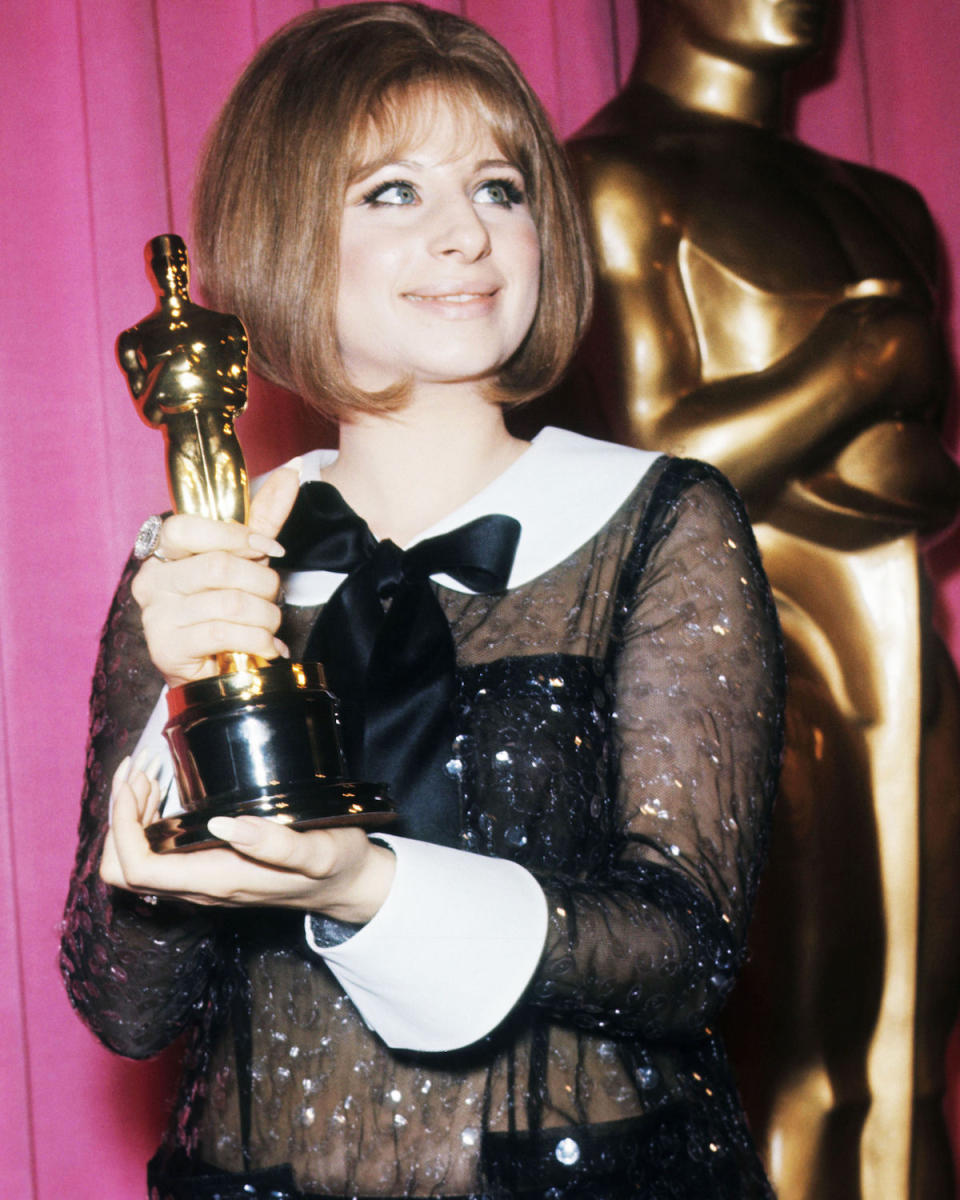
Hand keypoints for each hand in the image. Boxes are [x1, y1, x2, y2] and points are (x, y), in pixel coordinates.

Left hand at [101, 754, 395, 924]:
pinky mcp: (204, 871)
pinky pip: (155, 854)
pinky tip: (166, 789)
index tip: (137, 780)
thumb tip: (224, 825)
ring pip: (134, 861)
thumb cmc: (335, 865)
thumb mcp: (320, 851)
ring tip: (151, 772)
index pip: (137, 868)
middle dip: (120, 817)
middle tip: (143, 772)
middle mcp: (200, 888)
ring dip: (131, 816)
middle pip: (122, 869)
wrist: (346, 887)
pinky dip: (147, 820)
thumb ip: (278, 844)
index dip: (123, 825)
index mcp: (218, 881)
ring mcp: (199, 883)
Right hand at [132, 463, 299, 686]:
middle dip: (263, 584)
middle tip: (271, 600)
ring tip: (269, 629)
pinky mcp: (166, 649)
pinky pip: (224, 633)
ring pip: (229, 602)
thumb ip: (263, 517)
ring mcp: (156, 616)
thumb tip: (293, 469)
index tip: (271, 550)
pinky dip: (258, 641)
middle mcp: (152, 581)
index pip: (188, 527)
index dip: (237, 536)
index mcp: (164, 552)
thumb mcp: (246, 560)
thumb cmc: (227, 611)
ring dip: (265, 618)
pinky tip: (265, 649)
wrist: (215, 674)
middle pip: (220, 566)